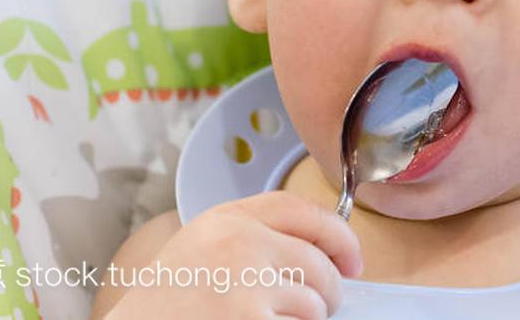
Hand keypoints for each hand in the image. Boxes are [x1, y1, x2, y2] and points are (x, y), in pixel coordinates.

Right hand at [106, 190, 362, 319]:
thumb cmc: (166, 301)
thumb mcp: (202, 247)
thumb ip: (252, 236)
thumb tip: (317, 251)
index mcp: (227, 218)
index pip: (302, 210)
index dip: (338, 235)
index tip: (353, 259)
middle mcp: (241, 241)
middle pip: (318, 260)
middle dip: (330, 289)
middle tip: (324, 306)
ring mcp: (248, 282)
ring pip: (315, 301)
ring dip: (310, 318)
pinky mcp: (253, 318)